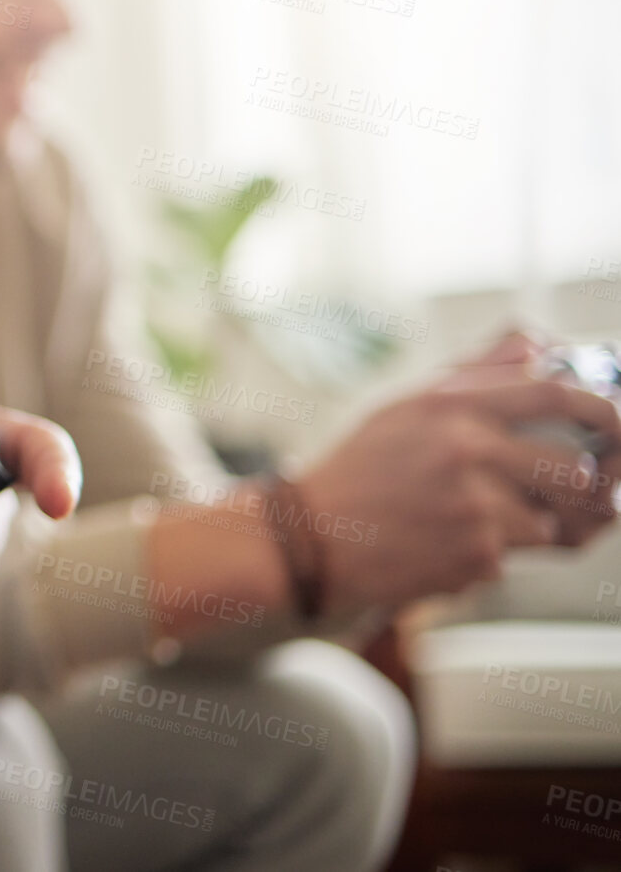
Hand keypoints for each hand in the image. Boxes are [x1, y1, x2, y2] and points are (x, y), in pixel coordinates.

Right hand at [295, 332, 620, 613]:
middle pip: (577, 470)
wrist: (312, 538)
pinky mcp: (475, 557)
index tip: (614, 422)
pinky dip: (493, 555)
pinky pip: (516, 557)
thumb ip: (475, 375)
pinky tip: (448, 544)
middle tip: (581, 495)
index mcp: (451, 407)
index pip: (554, 395)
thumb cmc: (359, 470)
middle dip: (589, 488)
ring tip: (494, 524)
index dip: (601, 409)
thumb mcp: (406, 407)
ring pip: (553, 522)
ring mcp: (475, 508)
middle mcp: (468, 452)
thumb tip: (536, 345)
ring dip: (536, 528)